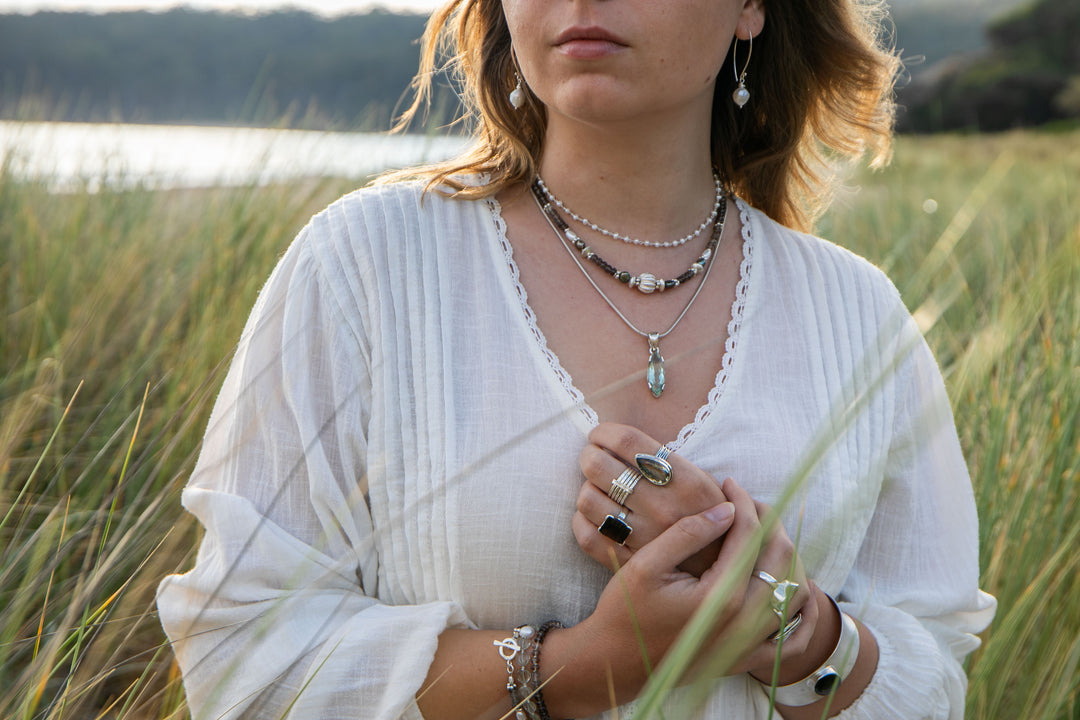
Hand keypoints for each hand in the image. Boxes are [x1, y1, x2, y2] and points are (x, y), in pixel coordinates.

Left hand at [572, 423, 727, 575]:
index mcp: (685, 482)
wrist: (723, 573)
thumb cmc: (710, 519)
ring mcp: (643, 537)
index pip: (628, 441)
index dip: (605, 432)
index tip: (601, 434)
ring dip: (588, 488)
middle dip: (590, 454)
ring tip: (600, 488)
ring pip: (587, 499)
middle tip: (595, 456)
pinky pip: (586, 534)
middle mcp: (662, 508)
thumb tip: (623, 440)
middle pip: (598, 466)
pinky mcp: (627, 563)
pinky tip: (597, 514)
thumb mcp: (705, 483)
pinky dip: (583, 520)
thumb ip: (671, 461)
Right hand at [574, 481, 815, 707]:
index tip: (728, 483)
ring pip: (796, 590)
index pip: (750, 534)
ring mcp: (749, 643)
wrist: (615, 664)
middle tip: (743, 503)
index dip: (742, 501)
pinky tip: (790, 586)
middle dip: (767, 520)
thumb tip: (726, 509)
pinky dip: (802, 610)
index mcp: (721, 596)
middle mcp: (744, 621)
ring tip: (761, 536)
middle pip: (781, 556)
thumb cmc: (624, 613)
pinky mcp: (747, 658)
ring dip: (787, 557)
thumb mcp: (646, 566)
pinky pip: (795, 637)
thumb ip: (688, 534)